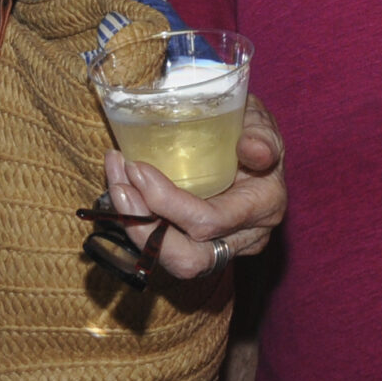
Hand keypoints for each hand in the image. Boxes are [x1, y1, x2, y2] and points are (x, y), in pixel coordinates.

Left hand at [105, 96, 285, 278]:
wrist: (251, 144)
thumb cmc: (253, 128)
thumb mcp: (261, 121)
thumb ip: (262, 134)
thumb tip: (252, 148)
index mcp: (264, 205)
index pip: (210, 221)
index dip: (169, 203)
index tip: (138, 169)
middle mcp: (246, 237)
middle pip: (189, 260)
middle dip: (144, 229)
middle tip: (120, 187)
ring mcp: (222, 246)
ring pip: (172, 258)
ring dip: (134, 227)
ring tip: (116, 184)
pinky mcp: (198, 245)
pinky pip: (165, 246)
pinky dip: (138, 222)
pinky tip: (122, 189)